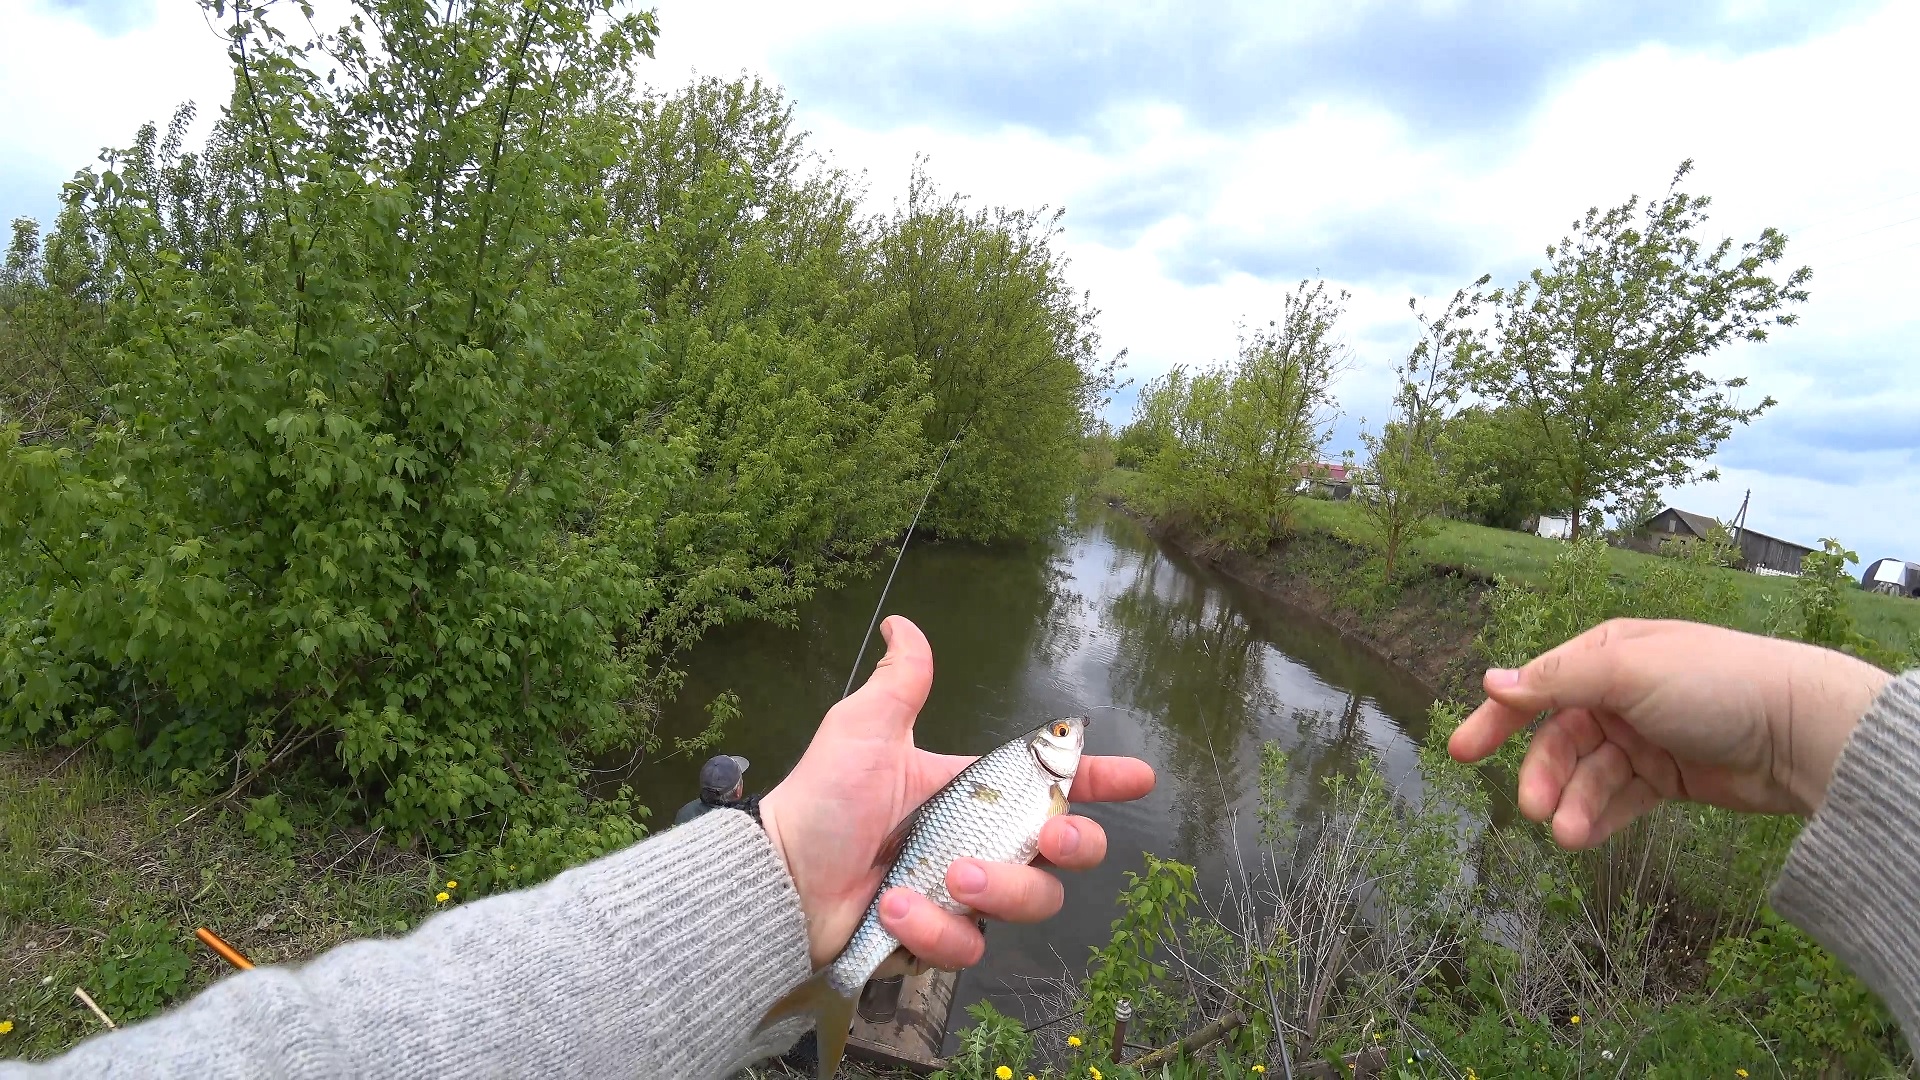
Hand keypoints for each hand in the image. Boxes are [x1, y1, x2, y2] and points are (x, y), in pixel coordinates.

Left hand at [758, 615, 1156, 970]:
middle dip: (1075, 844)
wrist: (778, 877)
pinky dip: (934, 928)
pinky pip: (968, 944)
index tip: (1140, 776)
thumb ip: (899, 683)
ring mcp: (964, 896)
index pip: (1051, 782)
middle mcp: (981, 844)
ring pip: (1031, 902)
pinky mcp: (939, 940)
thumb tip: (902, 623)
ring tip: (947, 876)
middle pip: (1067, 853)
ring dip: (1001, 888)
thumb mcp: (863, 729)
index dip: (1100, 780)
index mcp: (973, 792)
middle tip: (1049, 836)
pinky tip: (894, 908)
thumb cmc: (822, 800)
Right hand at [1448, 618, 1888, 849]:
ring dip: (1574, 804)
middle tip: (1532, 809)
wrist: (1800, 732)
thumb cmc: (1715, 684)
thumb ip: (1556, 680)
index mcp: (1608, 654)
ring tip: (1570, 835)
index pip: (1538, 686)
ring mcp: (1644, 737)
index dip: (1498, 718)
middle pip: (1560, 738)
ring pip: (1588, 775)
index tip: (1461, 752)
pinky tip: (1587, 838)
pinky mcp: (1668, 777)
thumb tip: (1491, 680)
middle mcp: (1621, 693)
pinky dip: (1600, 817)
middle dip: (1543, 775)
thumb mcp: (1627, 670)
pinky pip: (1620, 799)